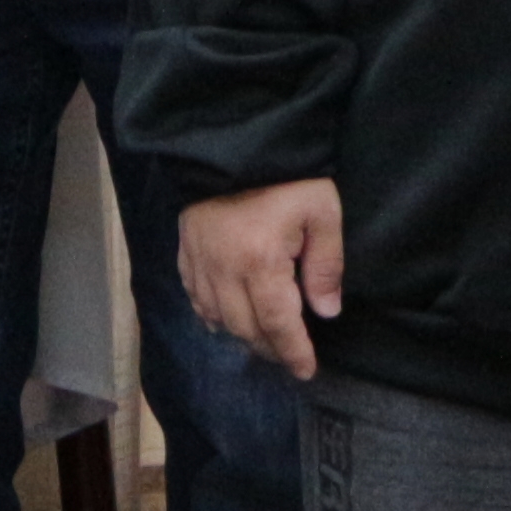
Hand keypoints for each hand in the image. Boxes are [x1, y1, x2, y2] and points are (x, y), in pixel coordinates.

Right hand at [175, 177, 341, 379]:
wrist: (234, 139)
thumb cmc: (287, 176)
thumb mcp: (322, 211)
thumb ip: (326, 264)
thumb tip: (326, 312)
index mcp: (260, 261)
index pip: (278, 323)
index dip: (293, 351)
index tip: (306, 371)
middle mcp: (224, 269)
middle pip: (246, 327)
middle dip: (271, 348)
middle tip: (290, 356)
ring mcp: (199, 261)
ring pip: (218, 318)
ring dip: (242, 334)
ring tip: (264, 339)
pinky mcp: (185, 250)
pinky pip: (195, 297)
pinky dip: (211, 316)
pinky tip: (226, 319)